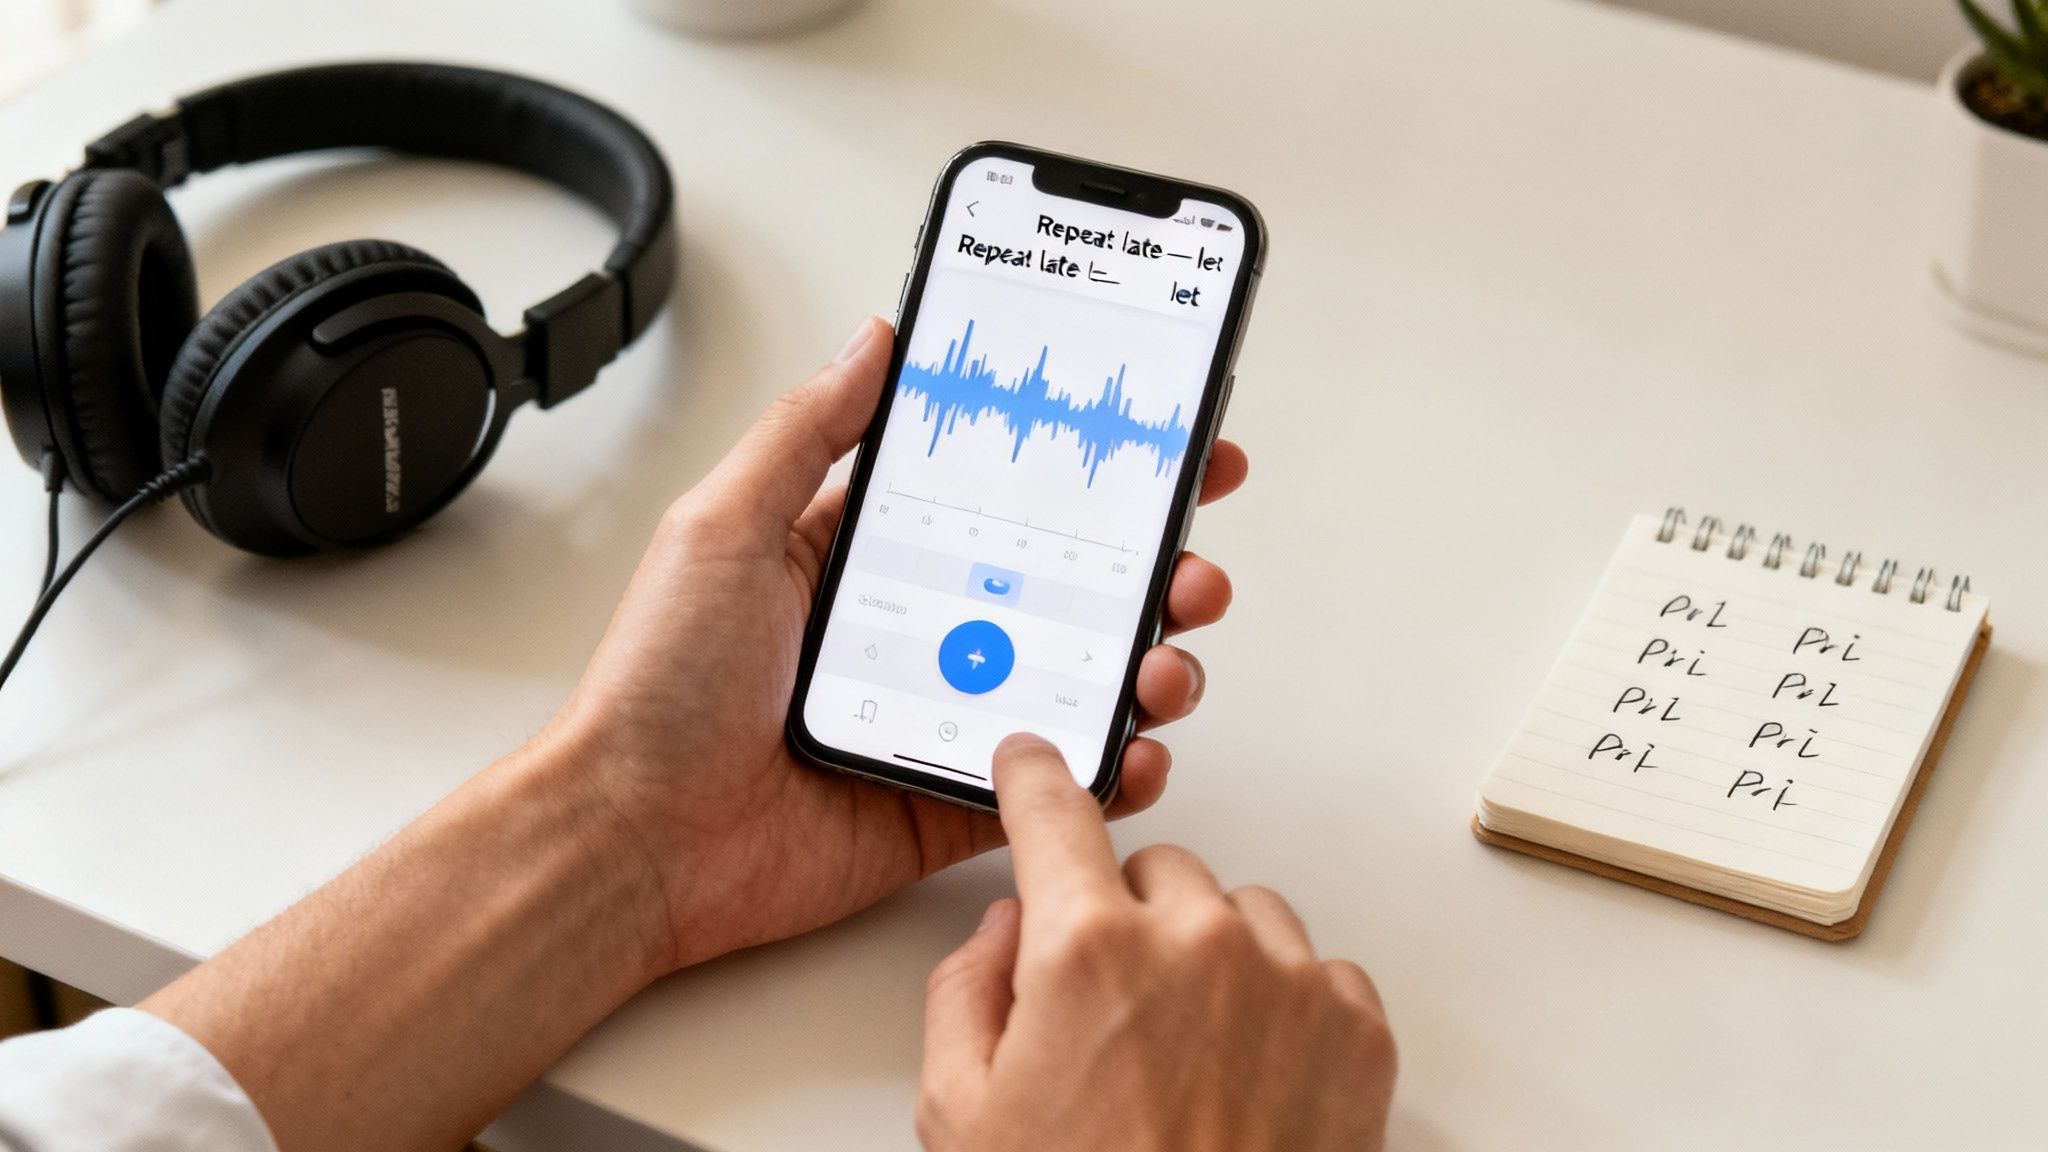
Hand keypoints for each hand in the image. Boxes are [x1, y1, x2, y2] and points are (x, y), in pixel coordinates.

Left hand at [550, 316, 1248, 973]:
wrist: (636, 841)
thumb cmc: (658, 688)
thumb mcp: (724, 528)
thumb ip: (806, 434)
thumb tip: (875, 341)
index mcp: (868, 557)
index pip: (1000, 495)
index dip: (1086, 469)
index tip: (1163, 444)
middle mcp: (920, 632)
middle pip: (1067, 586)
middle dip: (1150, 568)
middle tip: (1190, 560)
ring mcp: (944, 718)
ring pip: (1081, 679)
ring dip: (1149, 661)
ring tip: (1166, 659)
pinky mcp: (953, 801)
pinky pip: (1055, 781)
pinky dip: (1114, 768)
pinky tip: (1135, 746)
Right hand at [917, 735, 1395, 1151]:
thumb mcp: (962, 1117)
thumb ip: (963, 994)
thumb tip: (1003, 936)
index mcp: (1086, 950)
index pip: (1052, 812)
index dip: (1034, 780)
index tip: (1035, 761)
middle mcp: (1196, 942)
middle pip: (1155, 868)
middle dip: (1127, 918)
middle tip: (1115, 1013)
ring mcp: (1289, 978)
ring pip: (1241, 912)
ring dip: (1212, 957)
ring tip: (1190, 1057)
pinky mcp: (1358, 1025)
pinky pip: (1315, 968)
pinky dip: (1285, 1004)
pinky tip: (1250, 1075)